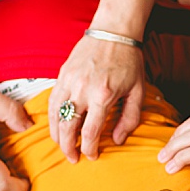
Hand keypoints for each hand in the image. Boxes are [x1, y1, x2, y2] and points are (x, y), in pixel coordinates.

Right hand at [48, 34, 146, 161]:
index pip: (90, 132)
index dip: (89, 149)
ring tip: (63, 146)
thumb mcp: (138, 91)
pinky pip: (52, 101)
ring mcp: (70, 81)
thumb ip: (129, 118)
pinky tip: (56, 127)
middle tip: (73, 158)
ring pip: (56, 116)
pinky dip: (52, 118)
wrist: (113, 32)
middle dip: (69, 148)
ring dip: (57, 135)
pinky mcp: (62, 74)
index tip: (92, 156)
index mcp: (103, 95)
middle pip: (68, 128)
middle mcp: (83, 90)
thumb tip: (117, 139)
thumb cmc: (129, 60)